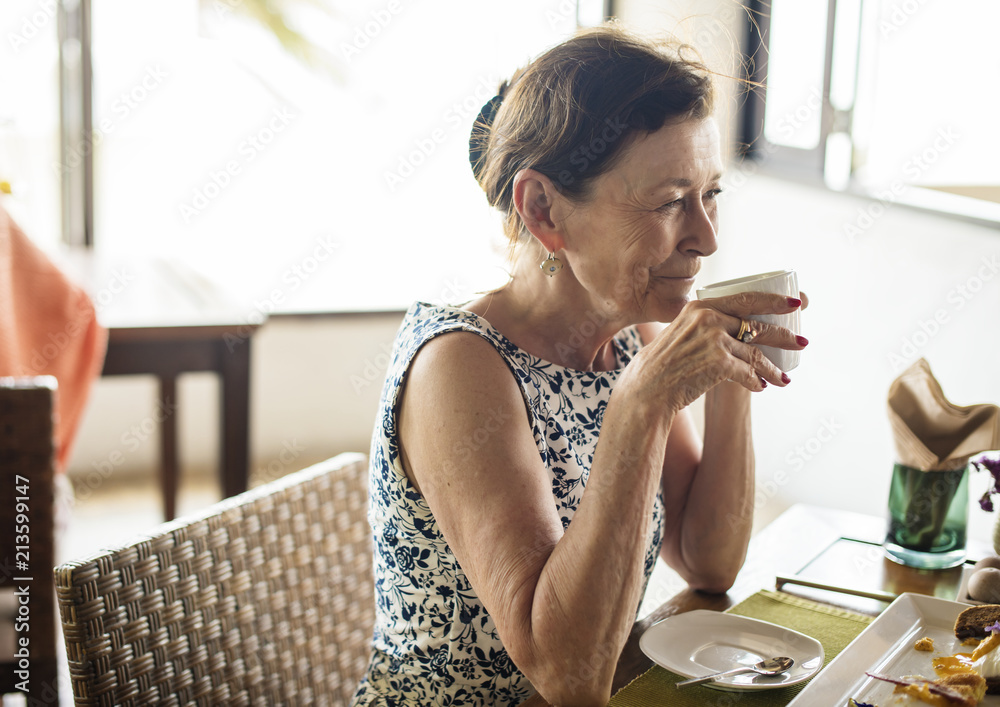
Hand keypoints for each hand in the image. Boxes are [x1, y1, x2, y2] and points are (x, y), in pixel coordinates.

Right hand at [625, 292, 805, 413]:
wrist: (647, 388)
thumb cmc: (661, 364)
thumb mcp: (680, 332)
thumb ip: (704, 326)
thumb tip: (734, 329)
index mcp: (700, 307)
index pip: (745, 297)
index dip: (773, 300)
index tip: (794, 303)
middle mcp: (709, 319)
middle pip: (757, 325)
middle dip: (784, 335)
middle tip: (802, 342)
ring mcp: (715, 340)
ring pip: (756, 353)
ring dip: (772, 368)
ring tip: (783, 378)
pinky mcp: (719, 363)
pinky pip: (748, 373)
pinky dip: (756, 382)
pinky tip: (761, 387)